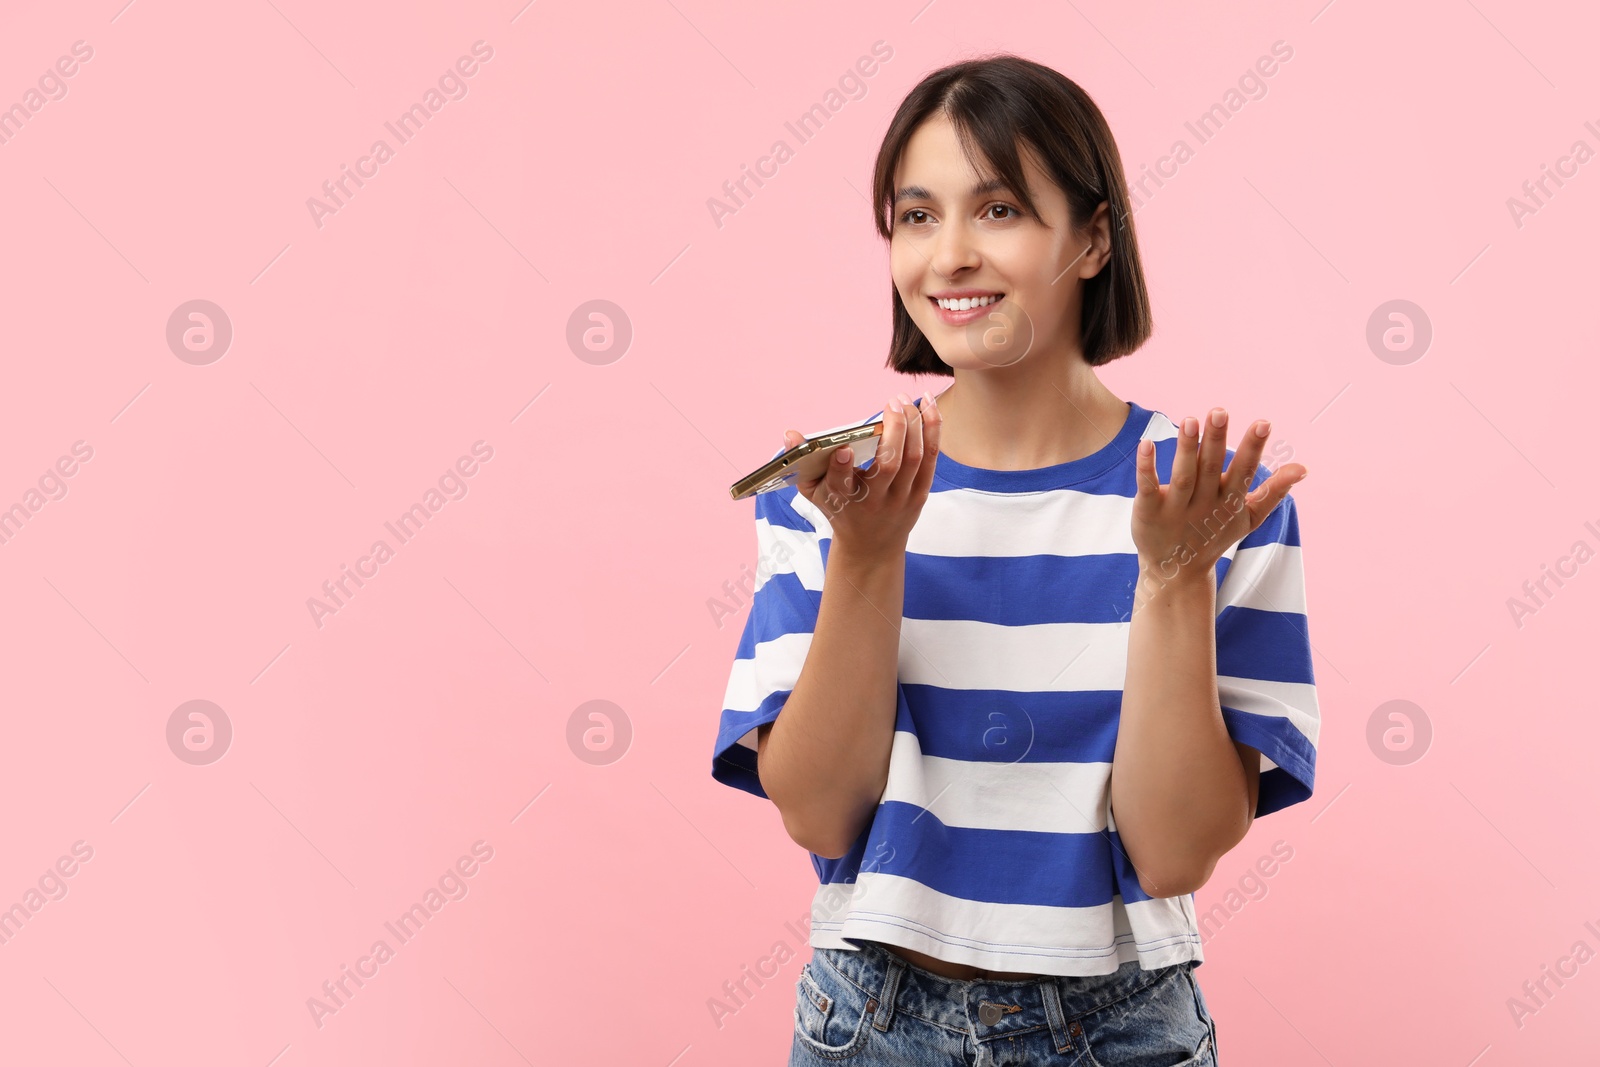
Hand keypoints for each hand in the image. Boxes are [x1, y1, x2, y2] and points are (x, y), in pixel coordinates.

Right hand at [783, 390, 943, 561]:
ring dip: (916, 423)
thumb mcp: (814, 491)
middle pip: (890, 464)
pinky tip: (930, 407)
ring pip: (914, 458)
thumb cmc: (841, 510)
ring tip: (910, 399)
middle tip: (892, 402)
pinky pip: (930, 458)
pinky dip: (933, 430)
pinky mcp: (920, 494)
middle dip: (895, 428)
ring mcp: (901, 498)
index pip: (841, 484)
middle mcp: (875, 500)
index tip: (843, 448)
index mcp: (845, 499)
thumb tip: (789, 433)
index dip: (841, 466)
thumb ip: (800, 462)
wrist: (871, 545)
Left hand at [1131, 407, 1306, 585]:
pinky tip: (1146, 445)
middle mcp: (1203, 504)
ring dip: (1187, 450)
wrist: (1176, 572)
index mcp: (1229, 501)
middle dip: (1216, 441)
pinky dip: (1146, 468)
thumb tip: (1303, 468)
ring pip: (1183, 476)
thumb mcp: (1248, 517)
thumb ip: (1274, 492)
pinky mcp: (1149, 512)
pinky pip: (1146, 488)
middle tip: (1219, 411)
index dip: (1253, 448)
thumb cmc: (1214, 535)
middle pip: (1211, 469)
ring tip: (1190, 421)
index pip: (1244, 472)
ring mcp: (1175, 509)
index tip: (1263, 422)